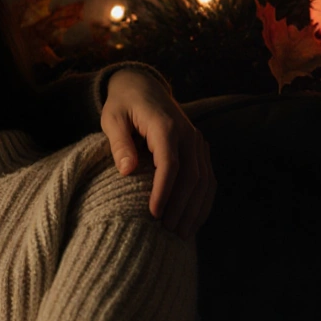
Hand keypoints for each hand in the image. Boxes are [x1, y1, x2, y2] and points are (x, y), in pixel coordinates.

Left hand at [99, 69, 215, 239]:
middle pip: (192, 176)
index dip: (164, 191)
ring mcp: (197, 142)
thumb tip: (127, 171)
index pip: (170, 164)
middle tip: (168, 232)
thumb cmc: (122, 105)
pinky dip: (203, 201)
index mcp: (165, 126)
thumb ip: (119, 144)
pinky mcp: (199, 149)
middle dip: (181, 207)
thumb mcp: (112, 119)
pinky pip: (208, 178)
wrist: (142, 86)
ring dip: (195, 209)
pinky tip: (193, 220)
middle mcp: (188, 134)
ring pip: (205, 180)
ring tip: (181, 234)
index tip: (154, 215)